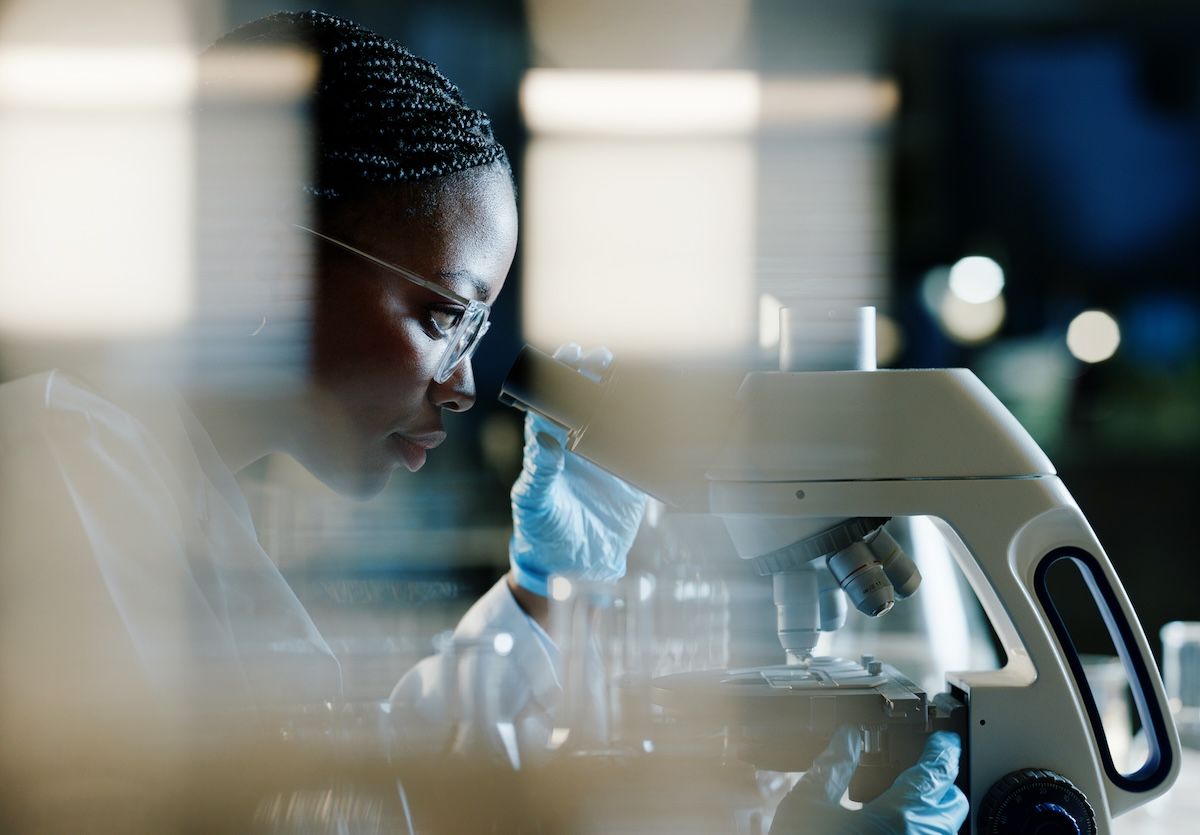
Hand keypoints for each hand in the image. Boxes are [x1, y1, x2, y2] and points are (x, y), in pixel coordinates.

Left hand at [508, 344, 647, 597]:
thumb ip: (539, 472)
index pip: (552, 405)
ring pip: (610, 419)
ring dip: (618, 395)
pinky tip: (655, 408)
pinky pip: (637, 448)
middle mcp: (576, 450)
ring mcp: (602, 463)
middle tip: (602, 356)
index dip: (559, 378)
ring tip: (626, 371)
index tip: (569, 355)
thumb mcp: (535, 503)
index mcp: (549, 451)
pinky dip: (646, 429)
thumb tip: (544, 439)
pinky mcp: (626, 479)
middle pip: (583, 404)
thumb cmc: (543, 533)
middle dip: (591, 376)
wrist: (574, 567)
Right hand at [769, 727, 967, 834]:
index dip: (944, 749)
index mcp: (897, 816)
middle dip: (941, 783)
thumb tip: (848, 737)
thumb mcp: (809, 803)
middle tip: (919, 772)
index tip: (944, 740)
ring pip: (946, 829)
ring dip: (932, 812)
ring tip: (903, 804)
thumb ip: (834, 765)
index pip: (936, 772)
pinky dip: (921, 831)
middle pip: (952, 803)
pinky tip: (893, 830)